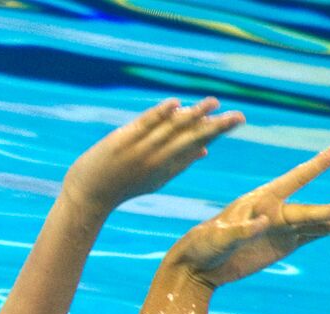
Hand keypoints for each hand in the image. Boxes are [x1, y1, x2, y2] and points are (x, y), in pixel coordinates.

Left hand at [61, 97, 243, 214]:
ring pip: (171, 130)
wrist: (89, 195)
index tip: (236, 119)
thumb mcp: (155, 178)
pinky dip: (159, 114)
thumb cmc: (123, 184)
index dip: (216, 132)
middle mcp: (158, 160)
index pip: (197, 146)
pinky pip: (145, 125)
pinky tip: (175, 104)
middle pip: (191, 139)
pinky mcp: (123, 141)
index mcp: (168, 168)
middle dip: (215, 127)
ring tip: (213, 102)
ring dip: (193, 115)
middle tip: (239, 116)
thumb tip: (205, 151)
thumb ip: (180, 163)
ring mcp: (141, 150)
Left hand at [166, 146, 329, 288]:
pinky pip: (316, 234)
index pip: (292, 180)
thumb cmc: (201, 245)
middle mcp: (275, 210)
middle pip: (309, 209)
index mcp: (258, 201)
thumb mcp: (216, 238)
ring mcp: (282, 227)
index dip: (315, 167)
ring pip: (320, 221)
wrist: (197, 266)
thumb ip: (239, 230)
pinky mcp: (285, 243)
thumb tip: (264, 222)